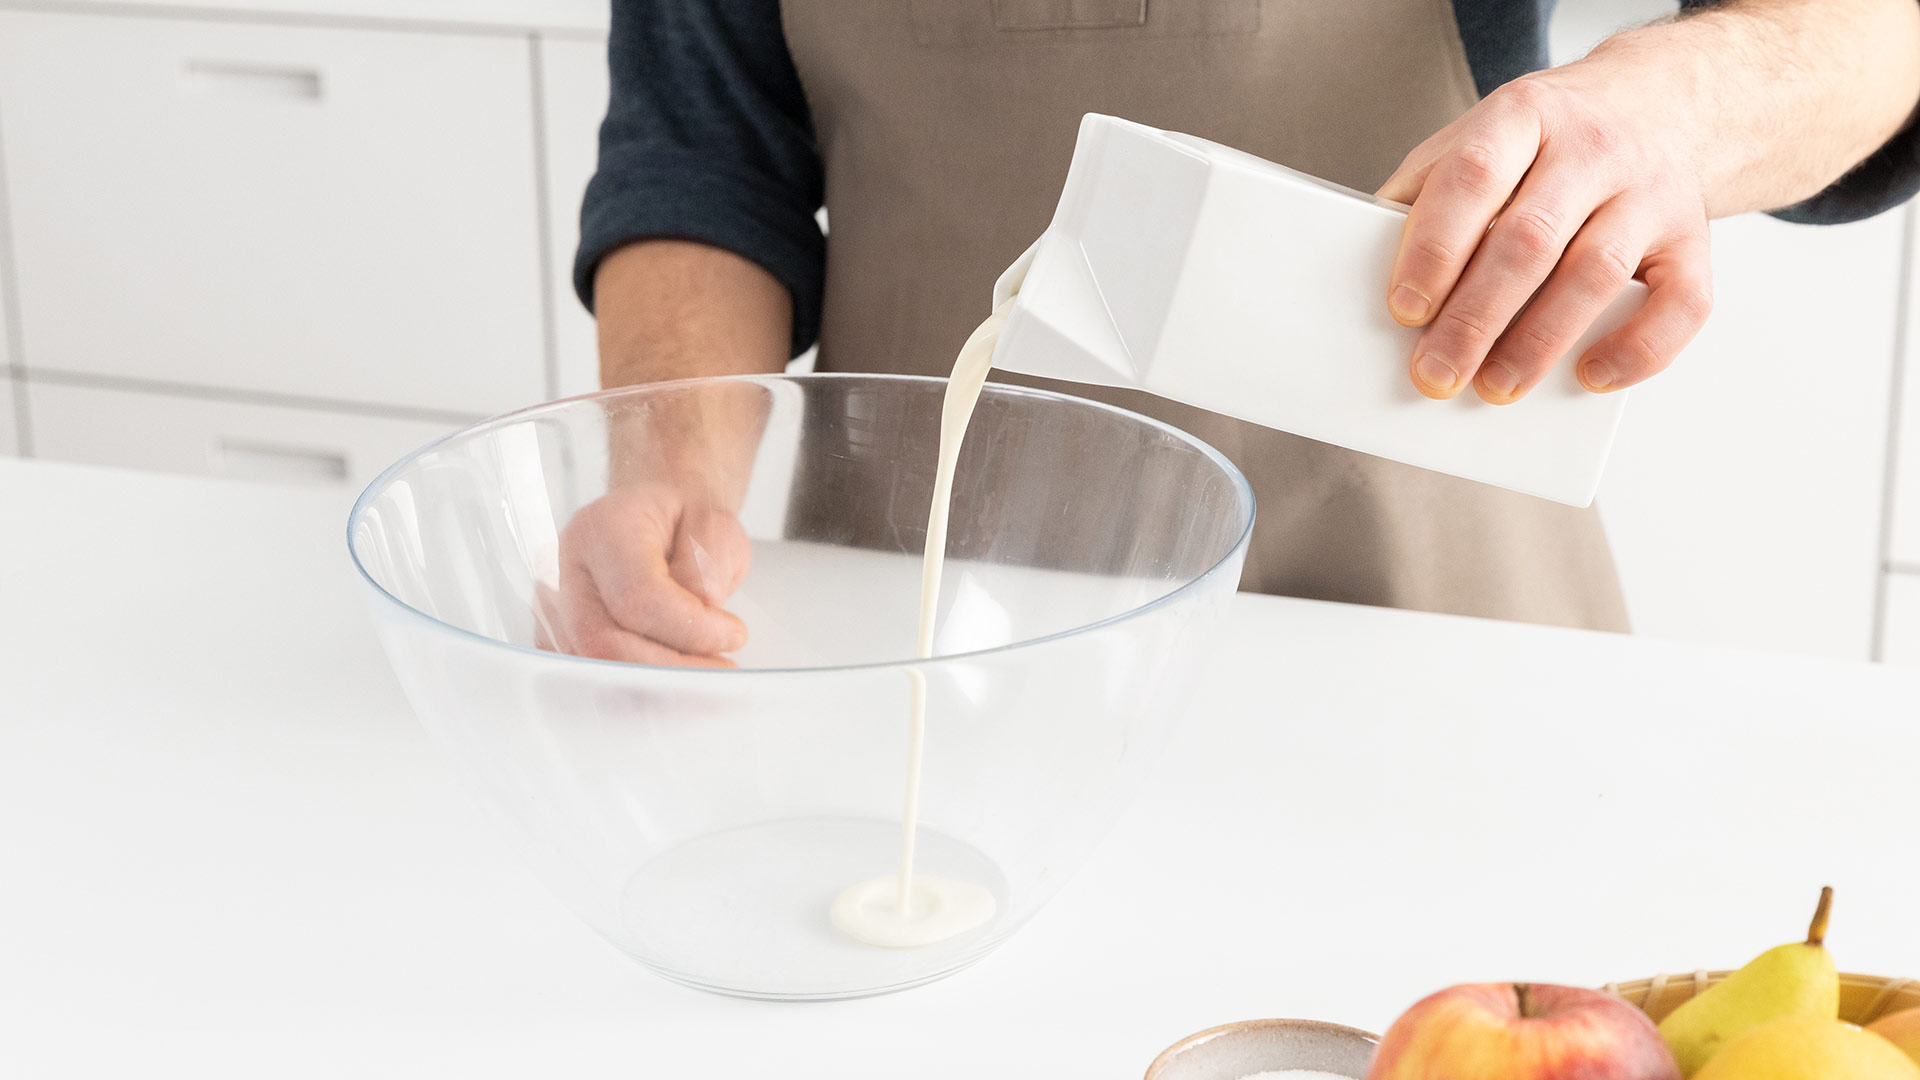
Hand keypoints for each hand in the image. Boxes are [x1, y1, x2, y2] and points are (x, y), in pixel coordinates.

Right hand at [538, 481, 750, 666]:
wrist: (653, 521)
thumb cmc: (681, 522)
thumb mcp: (713, 523)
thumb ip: (710, 560)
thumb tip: (702, 604)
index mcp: (602, 528)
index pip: (637, 596)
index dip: (691, 628)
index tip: (733, 634)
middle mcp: (564, 569)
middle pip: (605, 643)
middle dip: (673, 669)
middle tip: (723, 668)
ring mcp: (553, 609)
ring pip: (595, 669)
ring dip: (656, 686)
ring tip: (704, 675)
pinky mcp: (557, 639)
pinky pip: (592, 677)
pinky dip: (637, 690)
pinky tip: (675, 682)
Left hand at [1377, 60, 1713, 403]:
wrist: (1658, 103)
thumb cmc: (1545, 140)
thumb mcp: (1477, 136)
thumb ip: (1424, 192)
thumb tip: (1365, 269)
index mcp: (1524, 115)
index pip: (1472, 178)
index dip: (1435, 247)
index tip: (1404, 310)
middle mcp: (1593, 148)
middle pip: (1529, 239)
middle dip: (1475, 317)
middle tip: (1436, 373)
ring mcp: (1651, 192)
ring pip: (1596, 273)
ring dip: (1539, 342)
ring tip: (1494, 386)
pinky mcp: (1692, 238)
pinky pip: (1681, 301)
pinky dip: (1638, 349)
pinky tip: (1590, 375)